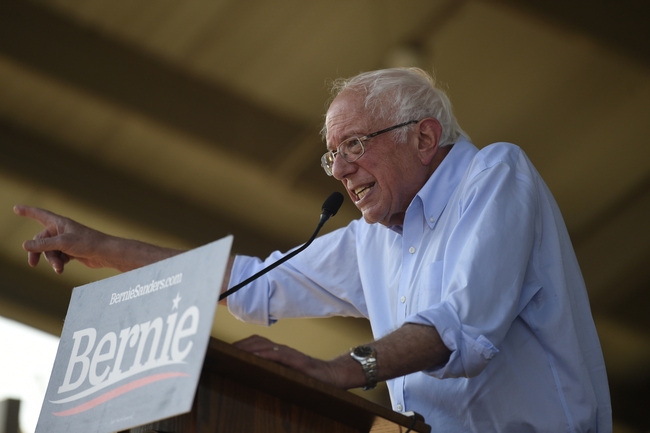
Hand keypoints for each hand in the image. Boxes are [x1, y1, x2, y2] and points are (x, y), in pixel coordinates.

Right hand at [14, 205, 113, 273]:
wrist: (105, 253)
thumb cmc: (87, 243)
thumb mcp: (62, 243)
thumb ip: (43, 245)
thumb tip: (25, 245)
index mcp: (59, 222)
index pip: (39, 215)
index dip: (27, 211)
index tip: (16, 208)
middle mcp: (61, 230)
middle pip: (41, 241)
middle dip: (38, 253)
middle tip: (32, 264)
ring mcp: (66, 241)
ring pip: (49, 251)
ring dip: (52, 260)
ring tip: (59, 268)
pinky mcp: (71, 251)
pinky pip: (58, 257)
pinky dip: (58, 263)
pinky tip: (62, 269)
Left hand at [233, 335, 354, 388]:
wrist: (331, 375)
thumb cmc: (308, 376)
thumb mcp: (287, 372)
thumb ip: (273, 369)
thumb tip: (252, 373)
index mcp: (278, 352)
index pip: (256, 343)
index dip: (241, 344)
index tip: (226, 350)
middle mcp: (282, 350)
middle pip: (257, 341)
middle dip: (240, 344)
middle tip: (225, 351)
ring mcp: (289, 354)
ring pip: (265, 345)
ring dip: (249, 347)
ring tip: (235, 353)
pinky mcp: (297, 361)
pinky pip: (279, 355)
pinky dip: (266, 355)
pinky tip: (256, 357)